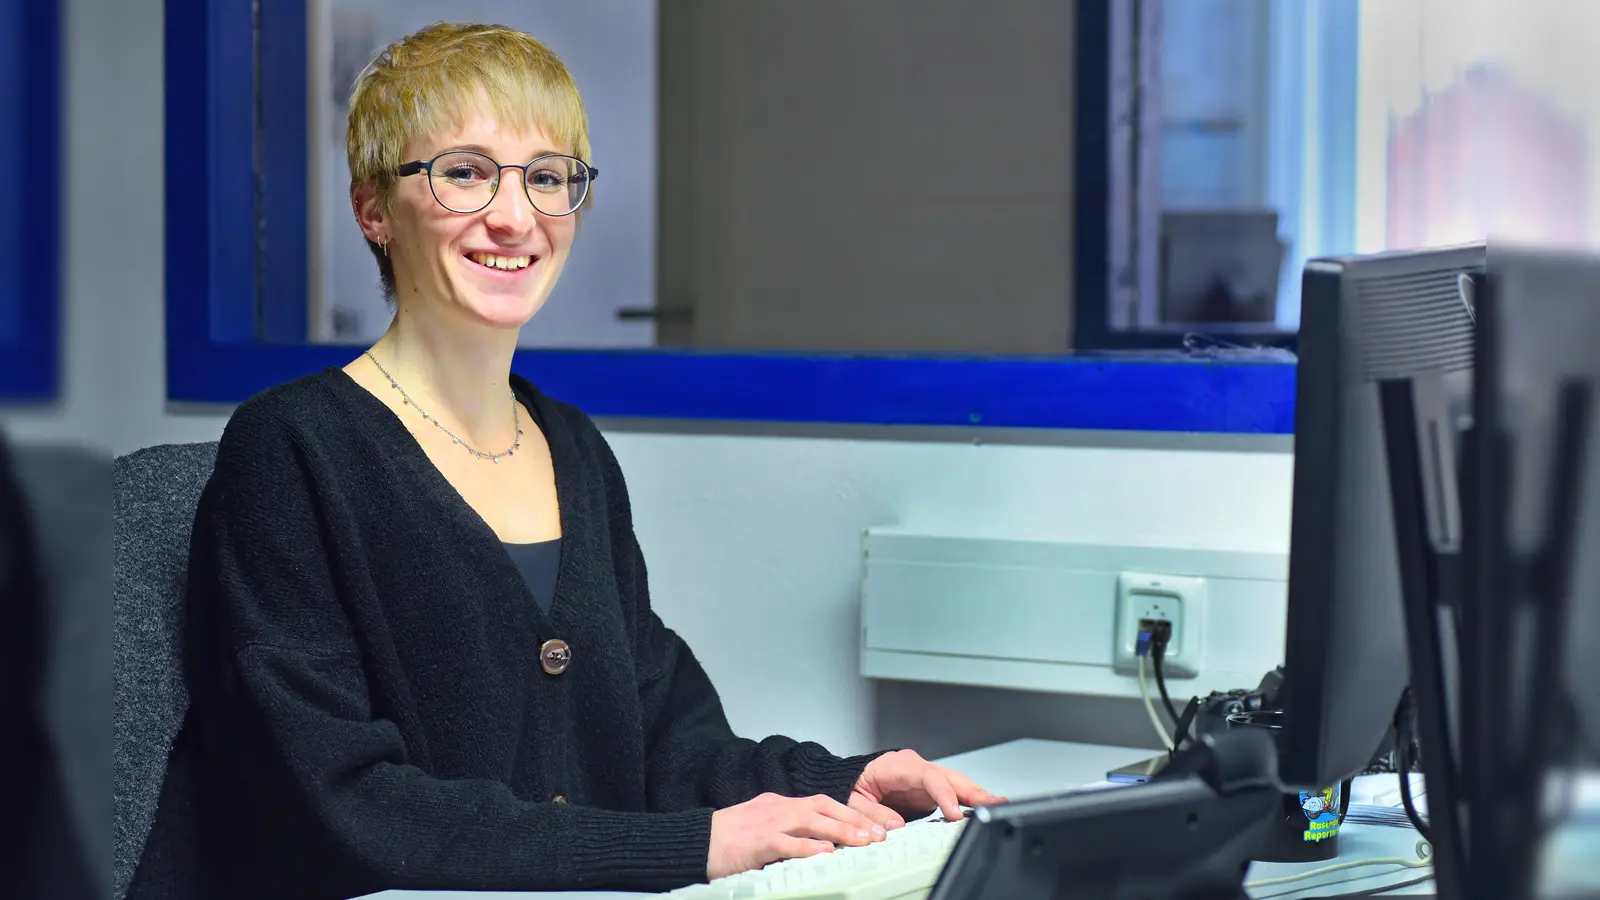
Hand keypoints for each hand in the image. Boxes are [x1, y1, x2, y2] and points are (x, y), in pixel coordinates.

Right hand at [707, 792, 886, 879]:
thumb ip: (788, 833)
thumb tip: (818, 844)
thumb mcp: (762, 828)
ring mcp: (768, 823)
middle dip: (854, 819)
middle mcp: (778, 808)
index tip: (874, 824)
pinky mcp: (757, 842)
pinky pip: (787, 843)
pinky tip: (827, 853)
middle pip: (823, 807)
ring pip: (811, 821)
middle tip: (880, 833)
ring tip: (864, 841)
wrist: (694, 842)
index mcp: (780, 805)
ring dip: (841, 830)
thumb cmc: (727, 840)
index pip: (823, 803)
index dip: (850, 812)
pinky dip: (808, 847)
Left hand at [849, 749, 1006, 824]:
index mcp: (899, 765)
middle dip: (973, 791)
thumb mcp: (853, 799)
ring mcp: (926, 778)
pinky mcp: (931, 790)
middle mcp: (917, 768)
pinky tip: (984, 808)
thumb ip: (872, 813)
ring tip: (998, 806)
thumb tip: (895, 826)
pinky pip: (954, 793)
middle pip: (950, 777)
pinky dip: (970, 801)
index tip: (955, 813)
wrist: (850, 778)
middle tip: (994, 805)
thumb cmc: (851, 784)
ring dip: (978, 796)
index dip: (944, 794)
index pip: (929, 776)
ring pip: (957, 783)